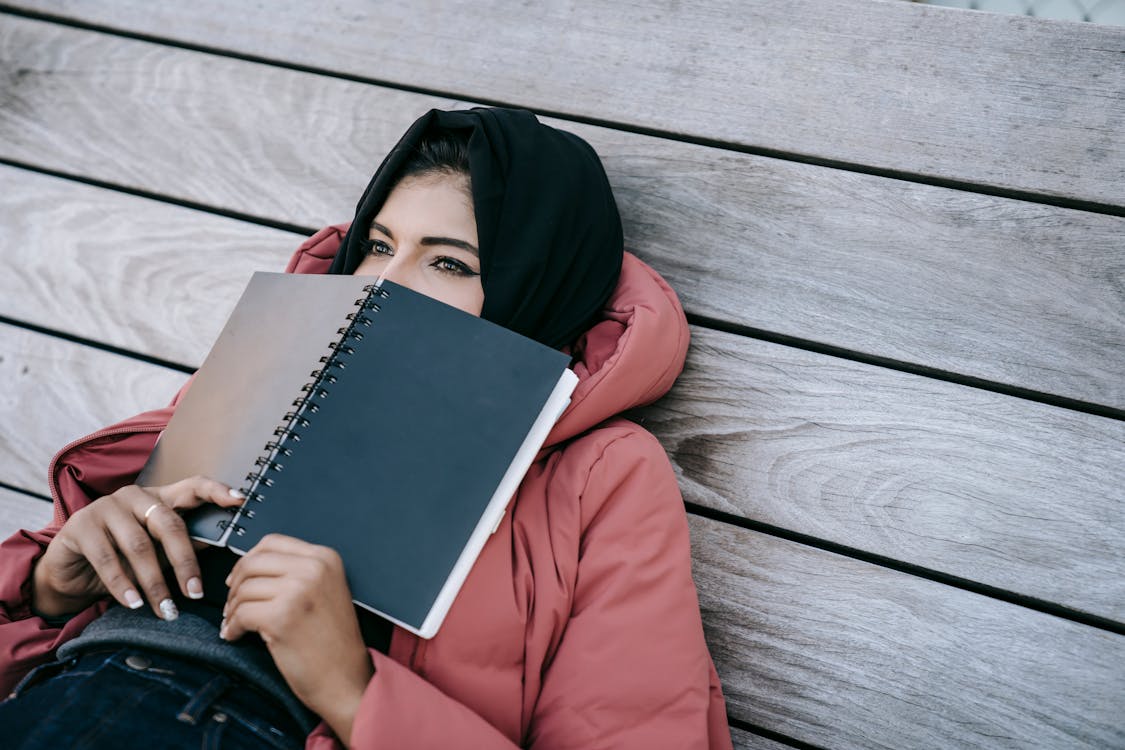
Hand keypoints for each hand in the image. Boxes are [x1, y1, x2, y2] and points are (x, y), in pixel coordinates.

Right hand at [32, 476, 243, 618]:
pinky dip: (123, 585)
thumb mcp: (158, 552)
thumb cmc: (122, 558)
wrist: (70, 570)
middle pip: (169, 524)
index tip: (240, 501)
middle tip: (196, 593)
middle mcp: (135, 496)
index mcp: (160, 497)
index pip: (193, 486)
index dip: (216, 491)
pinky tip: (134, 604)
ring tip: (166, 609)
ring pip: (139, 545)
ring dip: (154, 582)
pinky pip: (107, 558)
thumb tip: (221, 546)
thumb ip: (186, 545)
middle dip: (185, 562)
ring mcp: (106, 507)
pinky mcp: (81, 525)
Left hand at [222, 534, 373, 744]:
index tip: (240, 576)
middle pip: (253, 562)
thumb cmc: (333, 641)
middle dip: (235, 584)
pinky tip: (236, 635)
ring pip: (244, 588)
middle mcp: (314, 569)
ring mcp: (298, 591)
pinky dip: (232, 626)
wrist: (345, 678)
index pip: (272, 542)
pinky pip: (241, 613)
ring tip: (235, 623)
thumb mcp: (325, 590)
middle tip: (233, 603)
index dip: (249, 559)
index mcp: (326, 558)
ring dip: (232, 608)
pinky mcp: (282, 617)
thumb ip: (296, 571)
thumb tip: (250, 565)